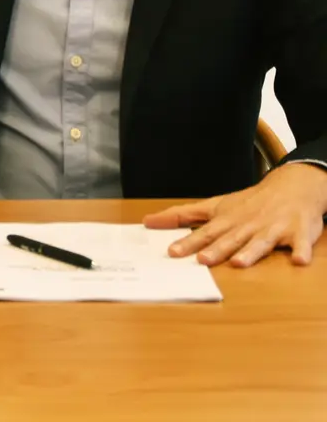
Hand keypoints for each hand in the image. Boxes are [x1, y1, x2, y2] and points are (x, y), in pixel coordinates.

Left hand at [143, 163, 326, 266]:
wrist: (291, 187)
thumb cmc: (249, 203)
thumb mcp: (215, 205)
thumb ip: (182, 215)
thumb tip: (148, 221)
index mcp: (228, 220)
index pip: (204, 232)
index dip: (188, 242)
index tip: (172, 252)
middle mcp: (248, 225)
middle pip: (230, 239)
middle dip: (216, 249)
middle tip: (202, 259)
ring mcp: (273, 229)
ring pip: (261, 242)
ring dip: (251, 252)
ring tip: (238, 263)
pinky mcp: (298, 233)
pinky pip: (301, 244)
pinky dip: (301, 251)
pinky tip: (299, 261)